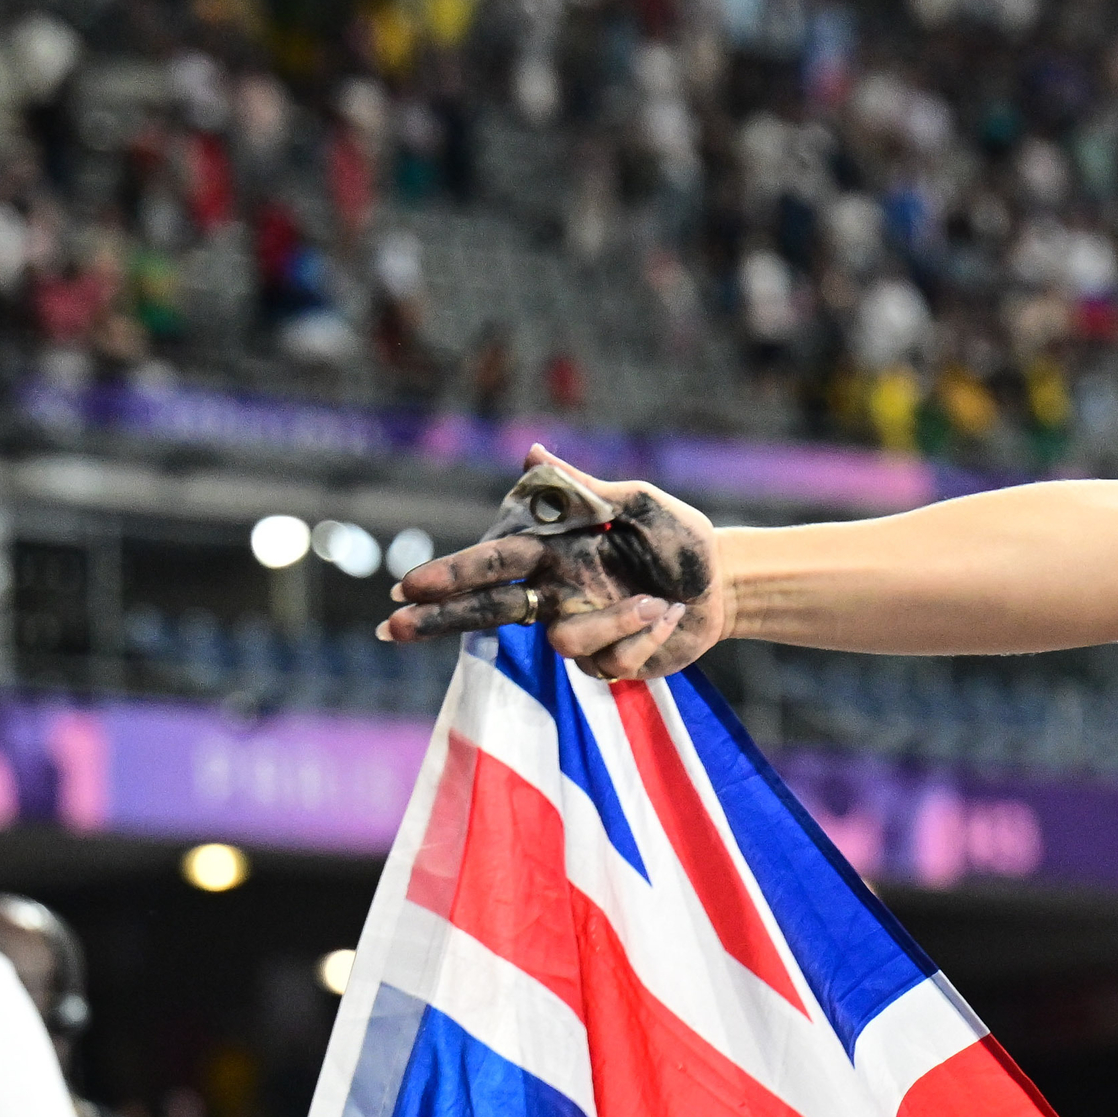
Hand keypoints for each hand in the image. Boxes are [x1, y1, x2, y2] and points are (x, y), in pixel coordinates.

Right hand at [381, 446, 725, 681]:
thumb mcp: (639, 503)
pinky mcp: (604, 662)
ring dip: (618, 619)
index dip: (450, 575)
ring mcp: (577, 628)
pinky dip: (643, 636)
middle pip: (484, 610)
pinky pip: (607, 661)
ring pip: (564, 640)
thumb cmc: (680, 537)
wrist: (725, 584)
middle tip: (392, 627)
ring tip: (659, 601)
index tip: (408, 587)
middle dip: (439, 618)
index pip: (491, 562)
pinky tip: (666, 618)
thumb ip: (586, 487)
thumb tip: (532, 455)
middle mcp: (555, 591)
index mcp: (554, 551)